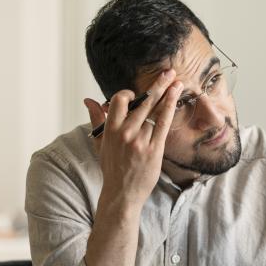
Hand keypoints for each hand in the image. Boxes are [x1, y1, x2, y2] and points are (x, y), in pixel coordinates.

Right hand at [84, 70, 181, 210]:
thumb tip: (88, 100)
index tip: (135, 94)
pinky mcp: (154, 148)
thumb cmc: (112, 168)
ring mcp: (140, 140)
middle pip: (143, 101)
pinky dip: (170, 107)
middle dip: (157, 84)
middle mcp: (125, 132)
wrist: (122, 193)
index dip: (128, 94)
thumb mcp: (100, 143)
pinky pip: (163, 122)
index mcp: (110, 129)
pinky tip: (176, 95)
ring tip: (177, 81)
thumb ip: (96, 119)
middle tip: (168, 71)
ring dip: (167, 94)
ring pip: (155, 111)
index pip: (119, 100)